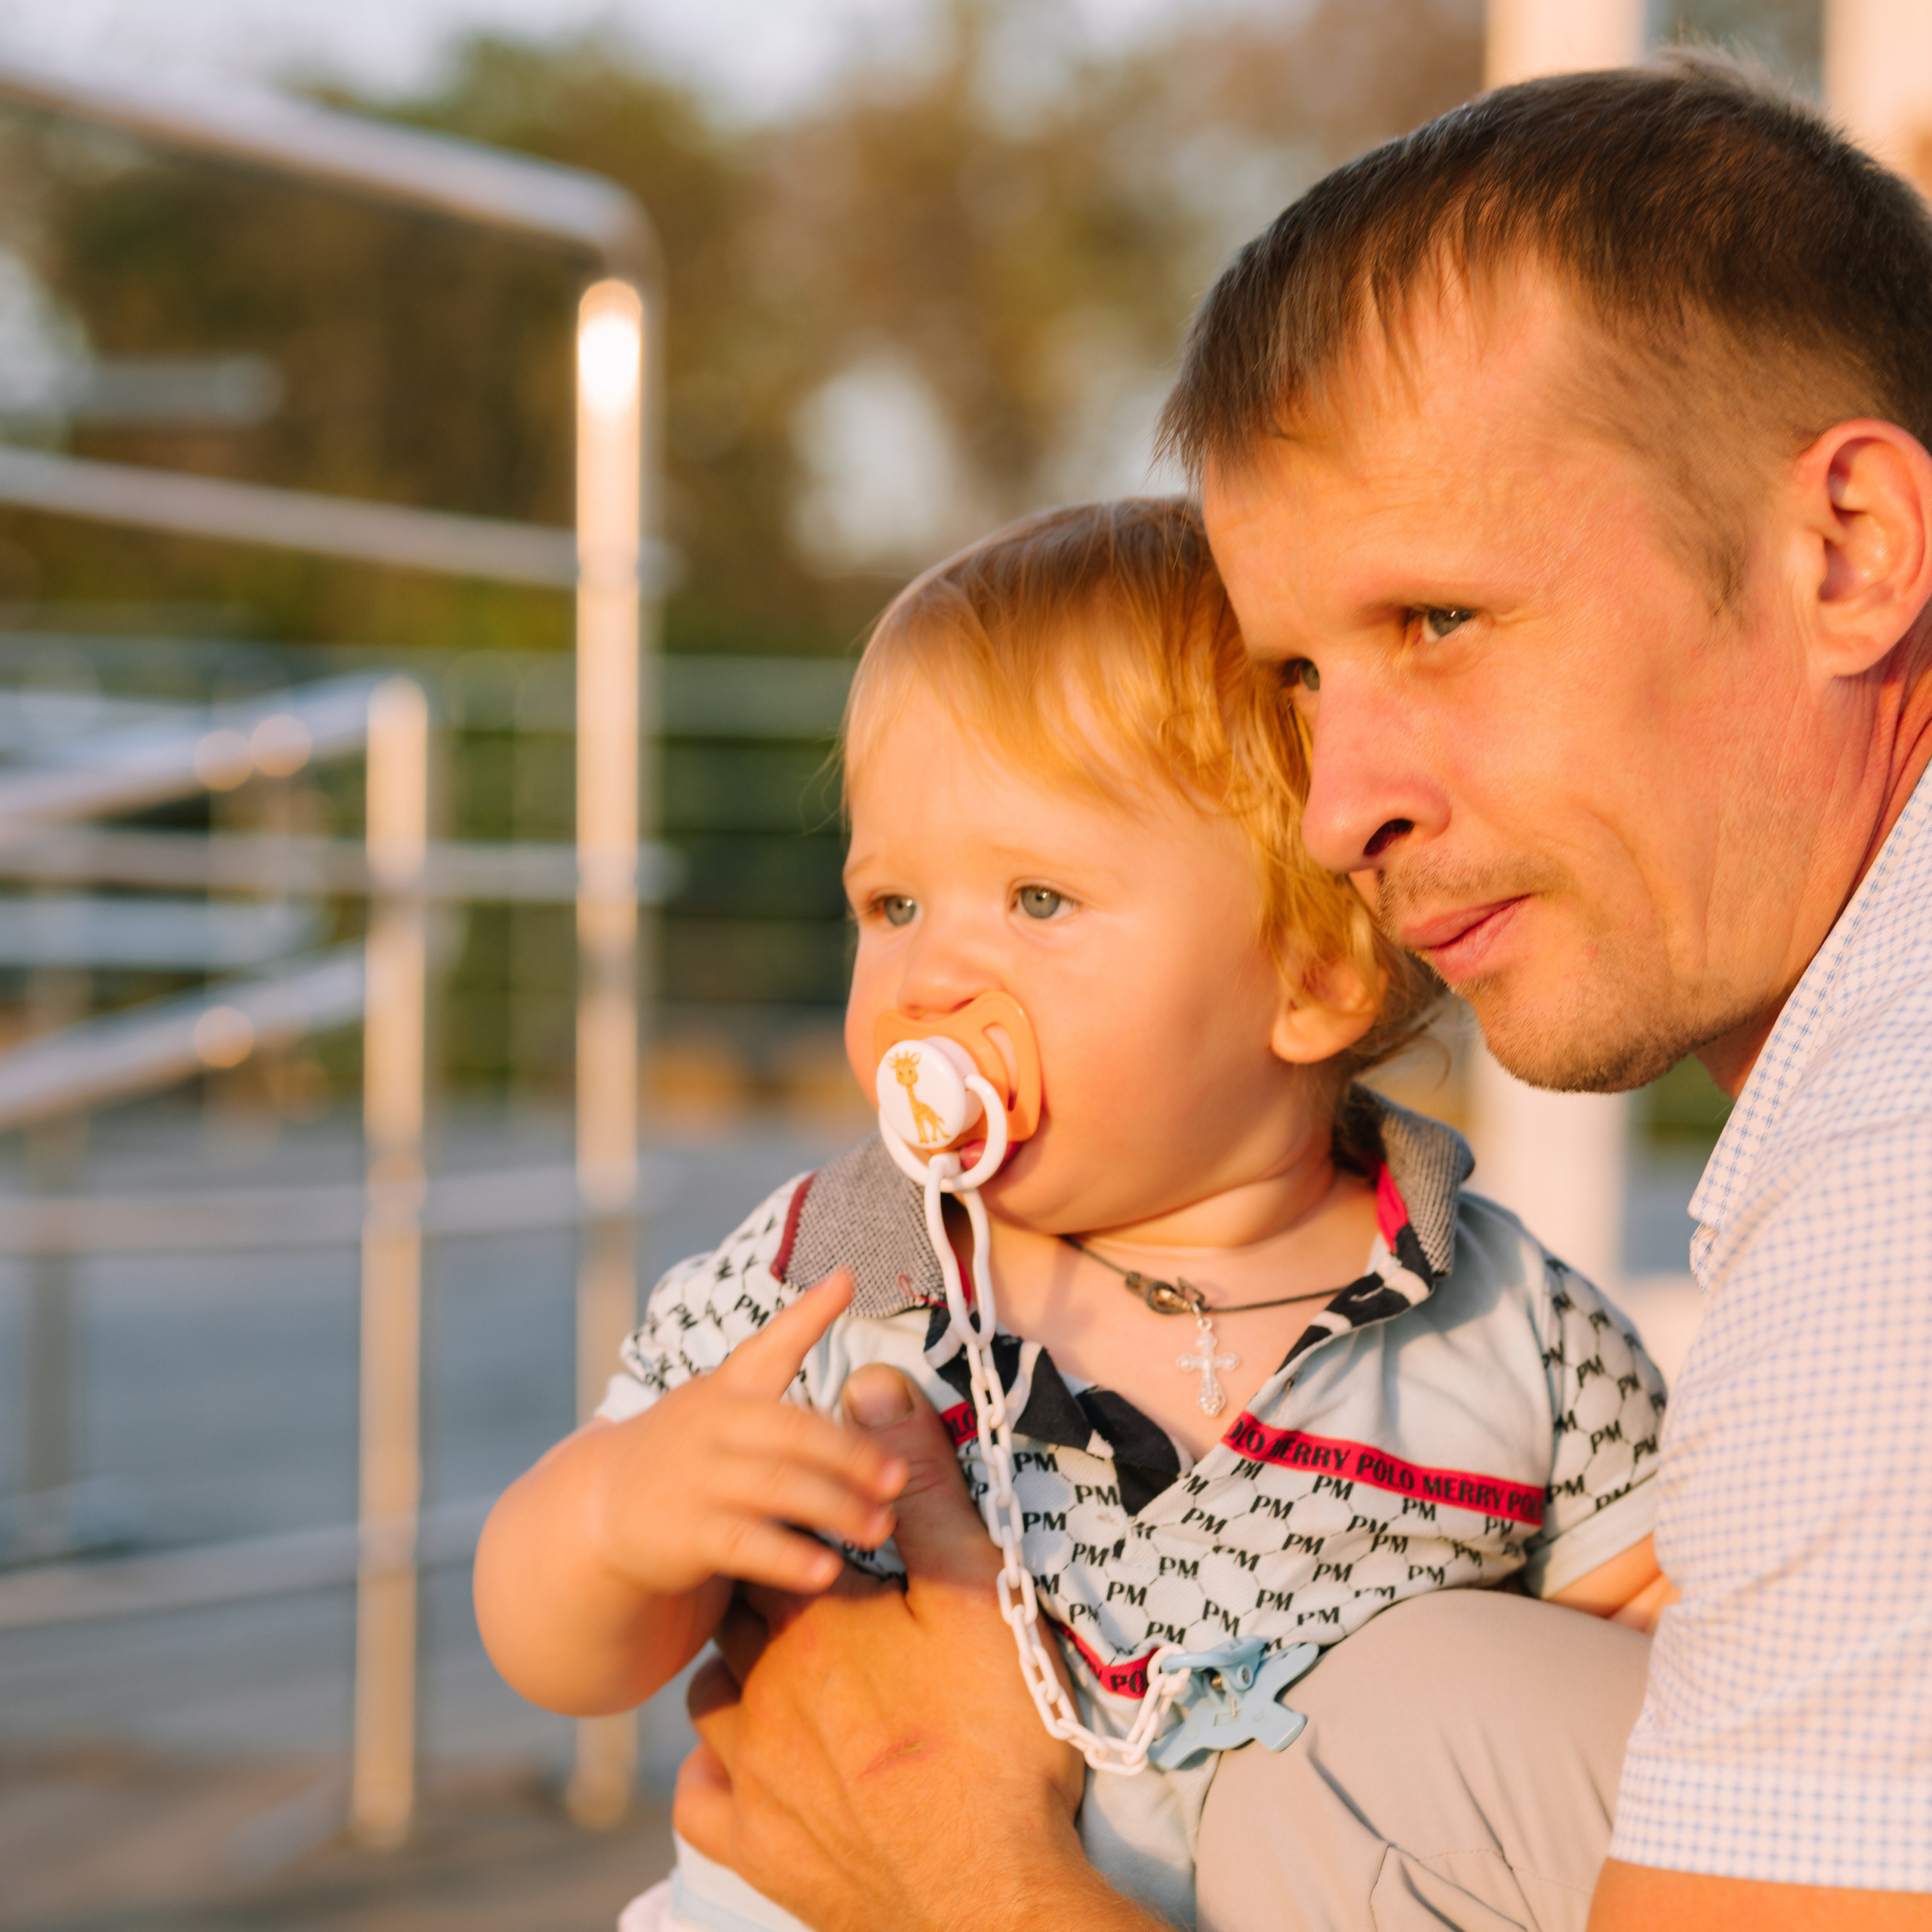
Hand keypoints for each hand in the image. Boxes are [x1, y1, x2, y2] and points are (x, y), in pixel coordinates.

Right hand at [592, 1271, 906, 1595]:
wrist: (601, 1510)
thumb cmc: (692, 1447)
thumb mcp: (728, 1394)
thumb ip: (784, 1351)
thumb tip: (846, 1278)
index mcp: (728, 1388)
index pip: (770, 1345)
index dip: (809, 1314)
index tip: (848, 1279)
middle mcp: (710, 1424)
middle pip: (791, 1432)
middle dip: (850, 1454)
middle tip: (898, 1477)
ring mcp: (693, 1478)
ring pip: (776, 1488)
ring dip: (835, 1507)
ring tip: (881, 1526)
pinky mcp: (681, 1533)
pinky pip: (744, 1545)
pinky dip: (788, 1558)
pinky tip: (827, 1570)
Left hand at [673, 1365, 1156, 1931]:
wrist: (989, 1895)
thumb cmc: (994, 1740)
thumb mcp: (974, 1593)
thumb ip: (917, 1486)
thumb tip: (869, 1384)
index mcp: (817, 1619)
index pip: (779, 1544)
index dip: (804, 1534)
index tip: (834, 1541)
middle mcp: (764, 1688)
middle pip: (740, 1615)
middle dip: (772, 1598)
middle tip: (825, 1607)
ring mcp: (752, 1774)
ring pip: (711, 1697)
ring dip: (739, 1677)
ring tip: (790, 1674)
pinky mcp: (754, 1848)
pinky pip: (698, 1797)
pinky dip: (712, 1773)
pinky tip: (744, 1763)